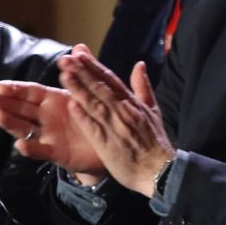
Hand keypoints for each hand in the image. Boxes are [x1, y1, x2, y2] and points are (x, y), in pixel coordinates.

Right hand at [0, 77, 104, 175]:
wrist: (110, 141)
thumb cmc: (94, 114)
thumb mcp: (88, 91)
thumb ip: (81, 70)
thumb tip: (80, 46)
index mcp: (52, 100)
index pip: (30, 92)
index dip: (15, 89)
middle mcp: (46, 117)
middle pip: (21, 109)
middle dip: (4, 104)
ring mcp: (48, 135)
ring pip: (25, 128)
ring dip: (11, 123)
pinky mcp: (56, 153)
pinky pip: (41, 150)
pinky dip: (31, 148)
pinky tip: (21, 145)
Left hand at [57, 49, 175, 196]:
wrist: (160, 171)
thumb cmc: (155, 142)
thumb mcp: (153, 110)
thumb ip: (143, 87)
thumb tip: (139, 64)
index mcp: (133, 103)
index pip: (110, 80)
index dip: (94, 66)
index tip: (79, 53)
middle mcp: (123, 112)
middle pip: (100, 88)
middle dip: (82, 72)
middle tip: (66, 58)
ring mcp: (116, 127)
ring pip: (95, 104)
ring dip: (79, 89)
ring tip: (65, 74)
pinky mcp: (108, 145)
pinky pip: (95, 128)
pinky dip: (84, 117)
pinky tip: (72, 105)